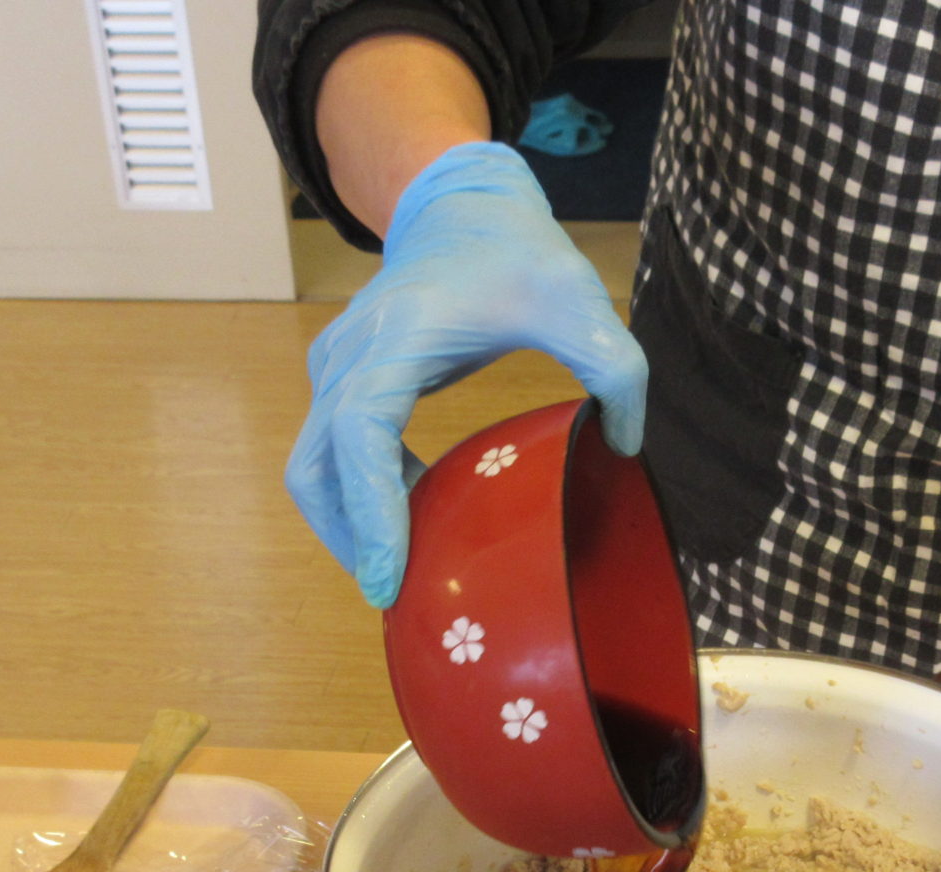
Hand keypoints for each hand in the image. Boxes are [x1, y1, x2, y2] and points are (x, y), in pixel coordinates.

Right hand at [287, 141, 647, 606]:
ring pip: (315, 468)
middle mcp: (350, 356)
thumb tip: (624, 448)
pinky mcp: (341, 381)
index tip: (387, 575)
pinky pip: (333, 454)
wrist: (460, 207)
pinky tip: (416, 517)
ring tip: (408, 566)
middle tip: (398, 595)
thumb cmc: (514, 252)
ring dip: (352, 523)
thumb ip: (616, 368)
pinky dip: (361, 495)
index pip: (361, 436)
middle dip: (350, 539)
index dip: (370, 510)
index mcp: (398, 338)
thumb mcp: (578, 299)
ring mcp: (336, 368)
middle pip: (316, 469)